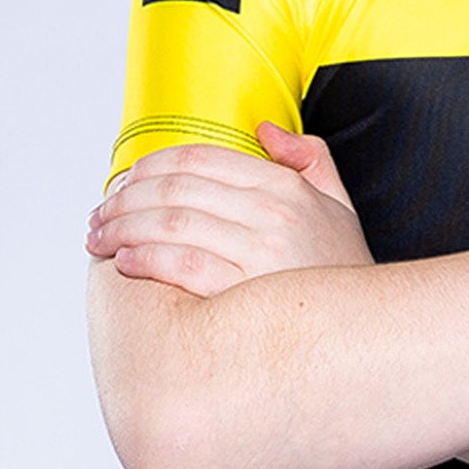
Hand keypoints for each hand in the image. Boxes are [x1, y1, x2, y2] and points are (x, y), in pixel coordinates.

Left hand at [86, 124, 371, 295]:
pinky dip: (145, 259)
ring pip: (171, 224)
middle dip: (125, 199)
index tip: (125, 182)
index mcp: (288, 186)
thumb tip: (265, 130)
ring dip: (123, 228)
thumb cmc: (343, 277)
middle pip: (176, 189)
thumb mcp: (340, 206)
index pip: (200, 159)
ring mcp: (260, 252)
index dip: (151, 167)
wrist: (369, 338)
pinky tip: (125, 263)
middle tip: (99, 215)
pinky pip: (182, 265)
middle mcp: (274, 213)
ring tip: (99, 239)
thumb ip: (310, 159)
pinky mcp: (245, 293)